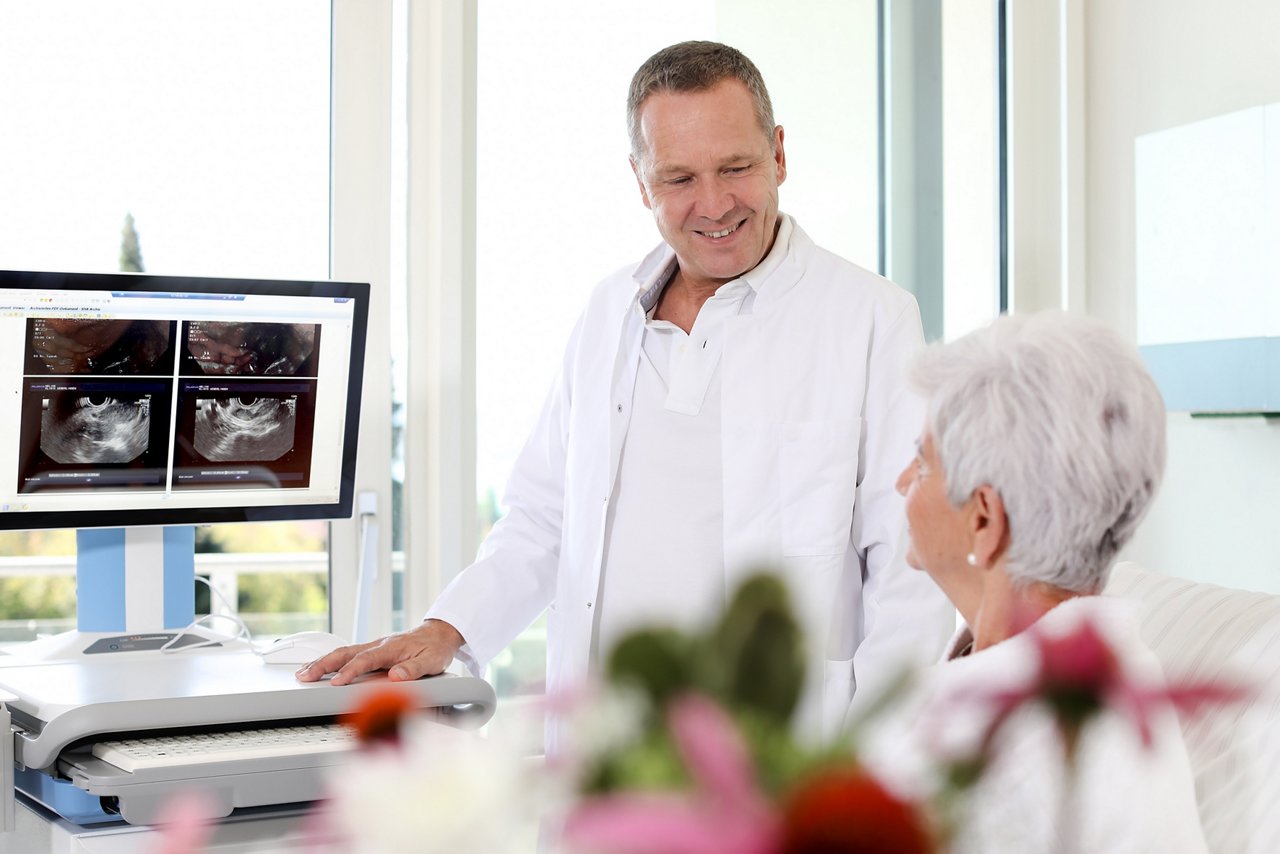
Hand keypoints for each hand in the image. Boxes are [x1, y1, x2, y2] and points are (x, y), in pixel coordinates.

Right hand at [294, 619, 464, 686]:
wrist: (438, 634)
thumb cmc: (434, 649)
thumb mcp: (431, 661)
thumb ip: (413, 669)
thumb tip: (396, 676)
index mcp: (391, 648)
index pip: (366, 660)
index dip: (350, 672)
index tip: (337, 682)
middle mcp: (378, 645)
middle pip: (346, 653)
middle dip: (324, 665)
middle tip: (305, 676)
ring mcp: (373, 647)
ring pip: (342, 653)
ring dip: (321, 662)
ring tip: (303, 673)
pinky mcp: (371, 650)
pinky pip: (346, 654)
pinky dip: (330, 661)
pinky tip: (318, 667)